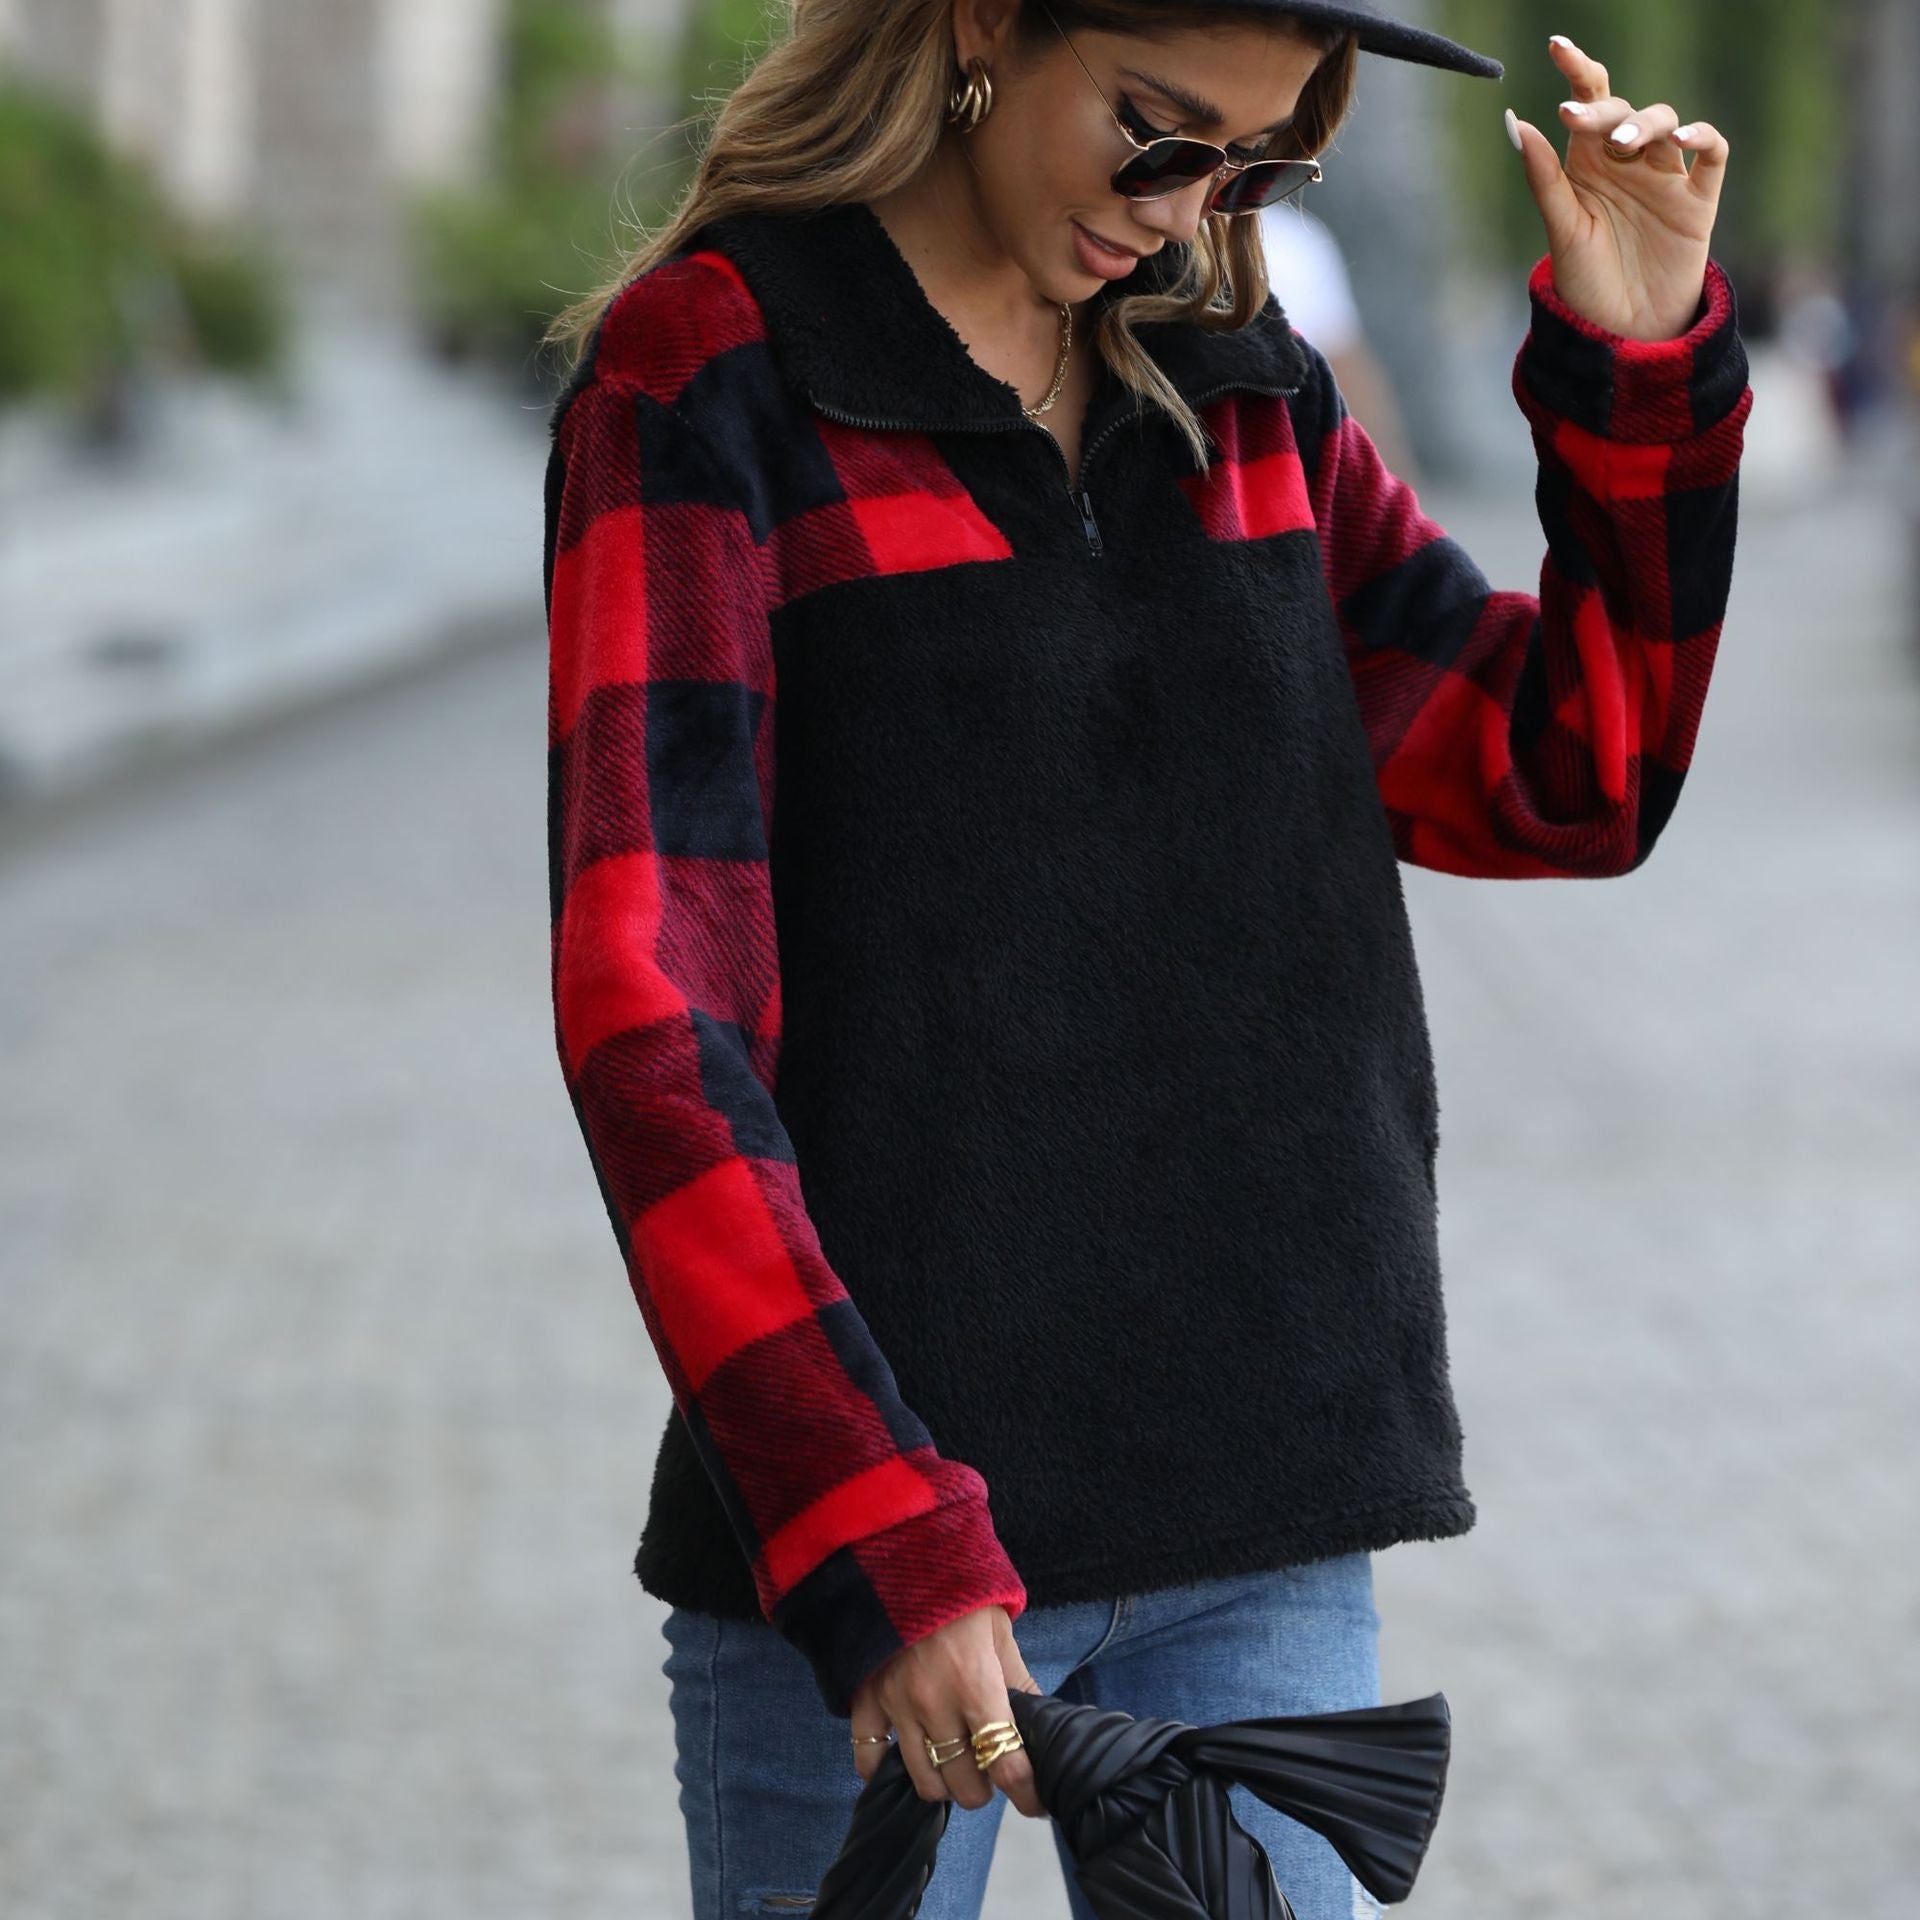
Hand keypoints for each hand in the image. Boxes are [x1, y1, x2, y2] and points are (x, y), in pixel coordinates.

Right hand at [849, 1603, 1047, 1817]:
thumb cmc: (959, 1591)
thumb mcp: (999, 1630)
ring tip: (954, 1767)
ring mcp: (896, 1705)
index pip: (1008, 1764)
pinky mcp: (865, 1698)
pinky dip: (883, 1770)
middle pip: (965, 1784)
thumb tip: (1042, 1720)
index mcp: (977, 1686)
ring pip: (924, 1781)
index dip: (1027, 1792)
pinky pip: (868, 1756)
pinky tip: (902, 1762)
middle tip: (989, 1768)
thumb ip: (1018, 1681)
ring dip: (944, 1784)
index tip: (1034, 1800)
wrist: (901, 1554)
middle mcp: (936, 1705)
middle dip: (985, 1786)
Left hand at [1505, 34, 1729, 342]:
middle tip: (1579, 121)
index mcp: (1590, 164)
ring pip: (1666, 124)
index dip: (1578, 69)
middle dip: (1604, 111)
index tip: (1558, 47)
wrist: (1622, 333)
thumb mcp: (1562, 230)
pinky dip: (1702, 139)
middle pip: (1624, 111)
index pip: (1589, 102)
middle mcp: (1629, 162)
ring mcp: (1666, 178)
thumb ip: (1544, 179)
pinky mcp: (1698, 200)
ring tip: (1624, 145)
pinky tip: (1683, 140)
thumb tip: (1517, 123)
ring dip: (1646, 125)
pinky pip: (1712, 153)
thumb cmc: (1586, 284)